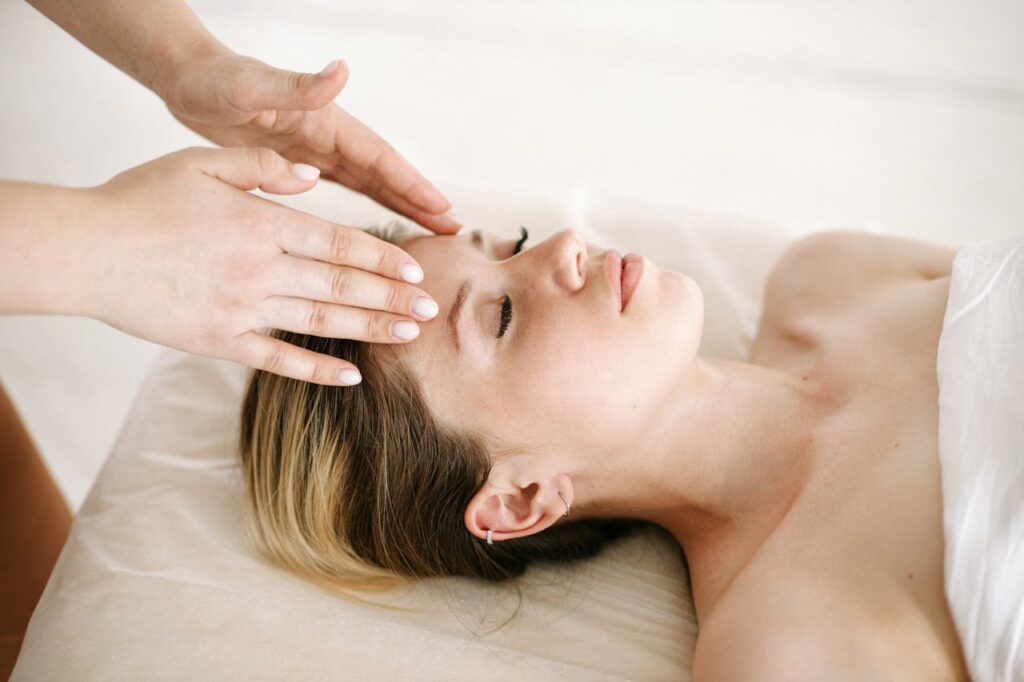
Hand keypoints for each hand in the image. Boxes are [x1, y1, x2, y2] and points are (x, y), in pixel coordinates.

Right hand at [84, 147, 439, 384]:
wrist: (86, 252)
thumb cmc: (141, 201)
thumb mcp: (201, 162)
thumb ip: (262, 167)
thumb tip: (313, 176)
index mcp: (261, 223)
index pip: (340, 243)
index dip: (382, 257)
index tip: (416, 269)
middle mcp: (261, 269)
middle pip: (342, 286)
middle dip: (393, 298)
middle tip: (432, 310)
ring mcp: (242, 310)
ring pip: (322, 323)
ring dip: (371, 329)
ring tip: (408, 335)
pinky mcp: (220, 341)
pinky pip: (278, 359)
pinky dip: (316, 369)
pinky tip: (351, 376)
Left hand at [158, 52, 460, 234]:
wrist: (189, 81)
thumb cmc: (217, 81)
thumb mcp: (253, 85)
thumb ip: (298, 84)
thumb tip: (341, 70)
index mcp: (326, 122)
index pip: (379, 158)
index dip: (411, 184)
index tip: (442, 208)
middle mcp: (330, 138)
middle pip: (385, 175)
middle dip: (420, 203)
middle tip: (454, 231)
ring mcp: (319, 152)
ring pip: (371, 186)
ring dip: (402, 208)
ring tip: (433, 233)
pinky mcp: (303, 164)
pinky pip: (346, 191)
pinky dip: (370, 207)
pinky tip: (382, 228)